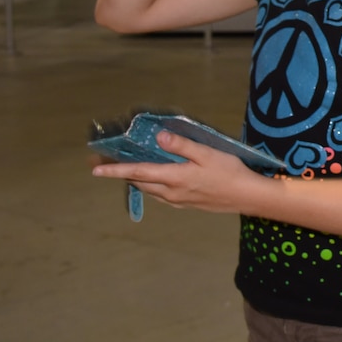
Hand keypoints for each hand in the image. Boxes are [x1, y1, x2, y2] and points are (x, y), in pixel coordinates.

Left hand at [91, 130, 261, 213]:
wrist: (246, 196)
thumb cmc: (229, 172)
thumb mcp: (207, 153)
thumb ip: (182, 146)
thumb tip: (159, 137)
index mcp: (174, 177)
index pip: (138, 172)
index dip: (115, 170)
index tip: (95, 169)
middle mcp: (170, 192)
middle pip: (139, 182)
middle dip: (121, 173)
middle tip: (104, 164)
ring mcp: (178, 200)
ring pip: (149, 190)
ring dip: (135, 180)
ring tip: (126, 170)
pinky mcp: (186, 204)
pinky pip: (160, 195)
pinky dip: (150, 186)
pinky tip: (154, 180)